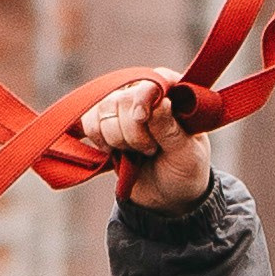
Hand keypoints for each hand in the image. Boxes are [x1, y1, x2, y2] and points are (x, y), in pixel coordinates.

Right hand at [76, 76, 211, 211]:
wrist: (167, 194)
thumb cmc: (184, 168)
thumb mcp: (186, 152)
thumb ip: (171, 130)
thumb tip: (159, 103)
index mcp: (175, 92)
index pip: (153, 81)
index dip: (143, 98)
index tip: (142, 118)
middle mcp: (146, 92)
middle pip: (123, 99)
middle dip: (133, 132)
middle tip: (151, 149)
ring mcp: (123, 104)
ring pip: (103, 110)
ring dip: (117, 139)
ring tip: (136, 152)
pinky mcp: (104, 120)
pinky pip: (89, 120)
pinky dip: (99, 140)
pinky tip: (116, 151)